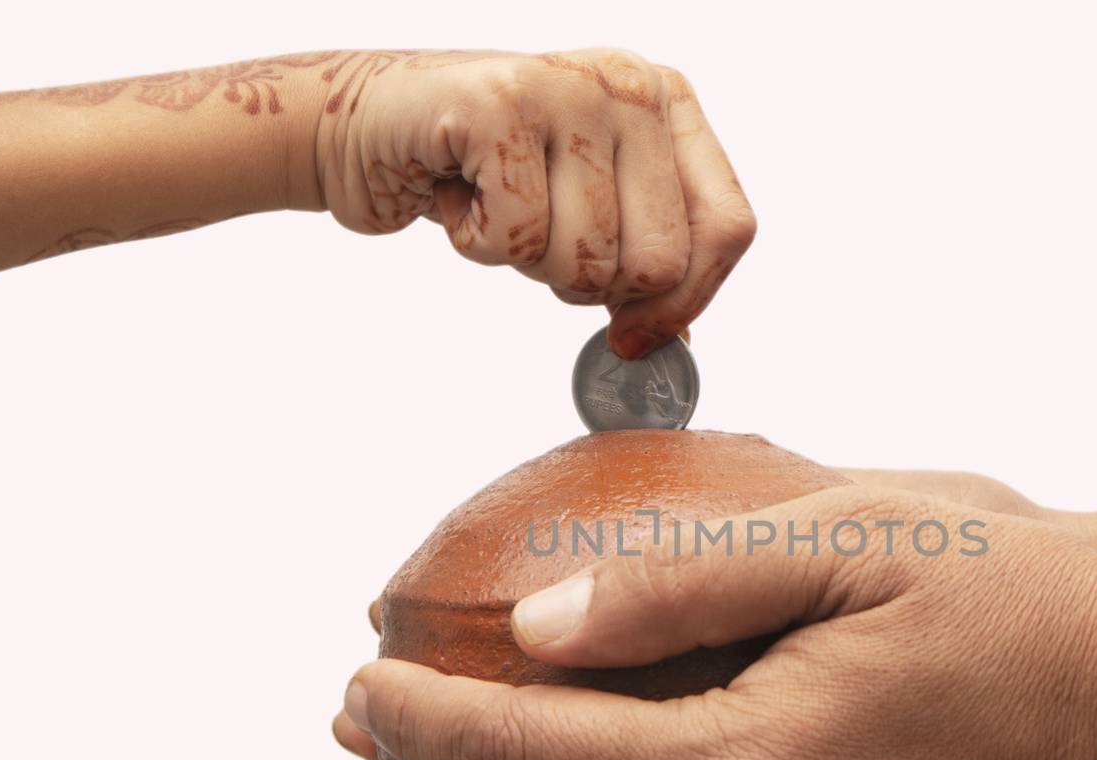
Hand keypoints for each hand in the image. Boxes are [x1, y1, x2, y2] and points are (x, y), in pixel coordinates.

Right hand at [317, 48, 754, 356]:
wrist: (367, 130)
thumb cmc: (480, 172)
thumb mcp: (583, 208)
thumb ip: (641, 259)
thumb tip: (677, 336)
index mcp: (667, 105)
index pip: (728, 227)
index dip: (686, 301)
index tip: (634, 336)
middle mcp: (629, 86)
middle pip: (657, 262)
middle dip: (588, 283)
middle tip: (538, 236)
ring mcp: (568, 87)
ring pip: (585, 260)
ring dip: (525, 261)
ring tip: (494, 203)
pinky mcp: (499, 104)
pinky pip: (516, 238)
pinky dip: (475, 242)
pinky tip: (458, 192)